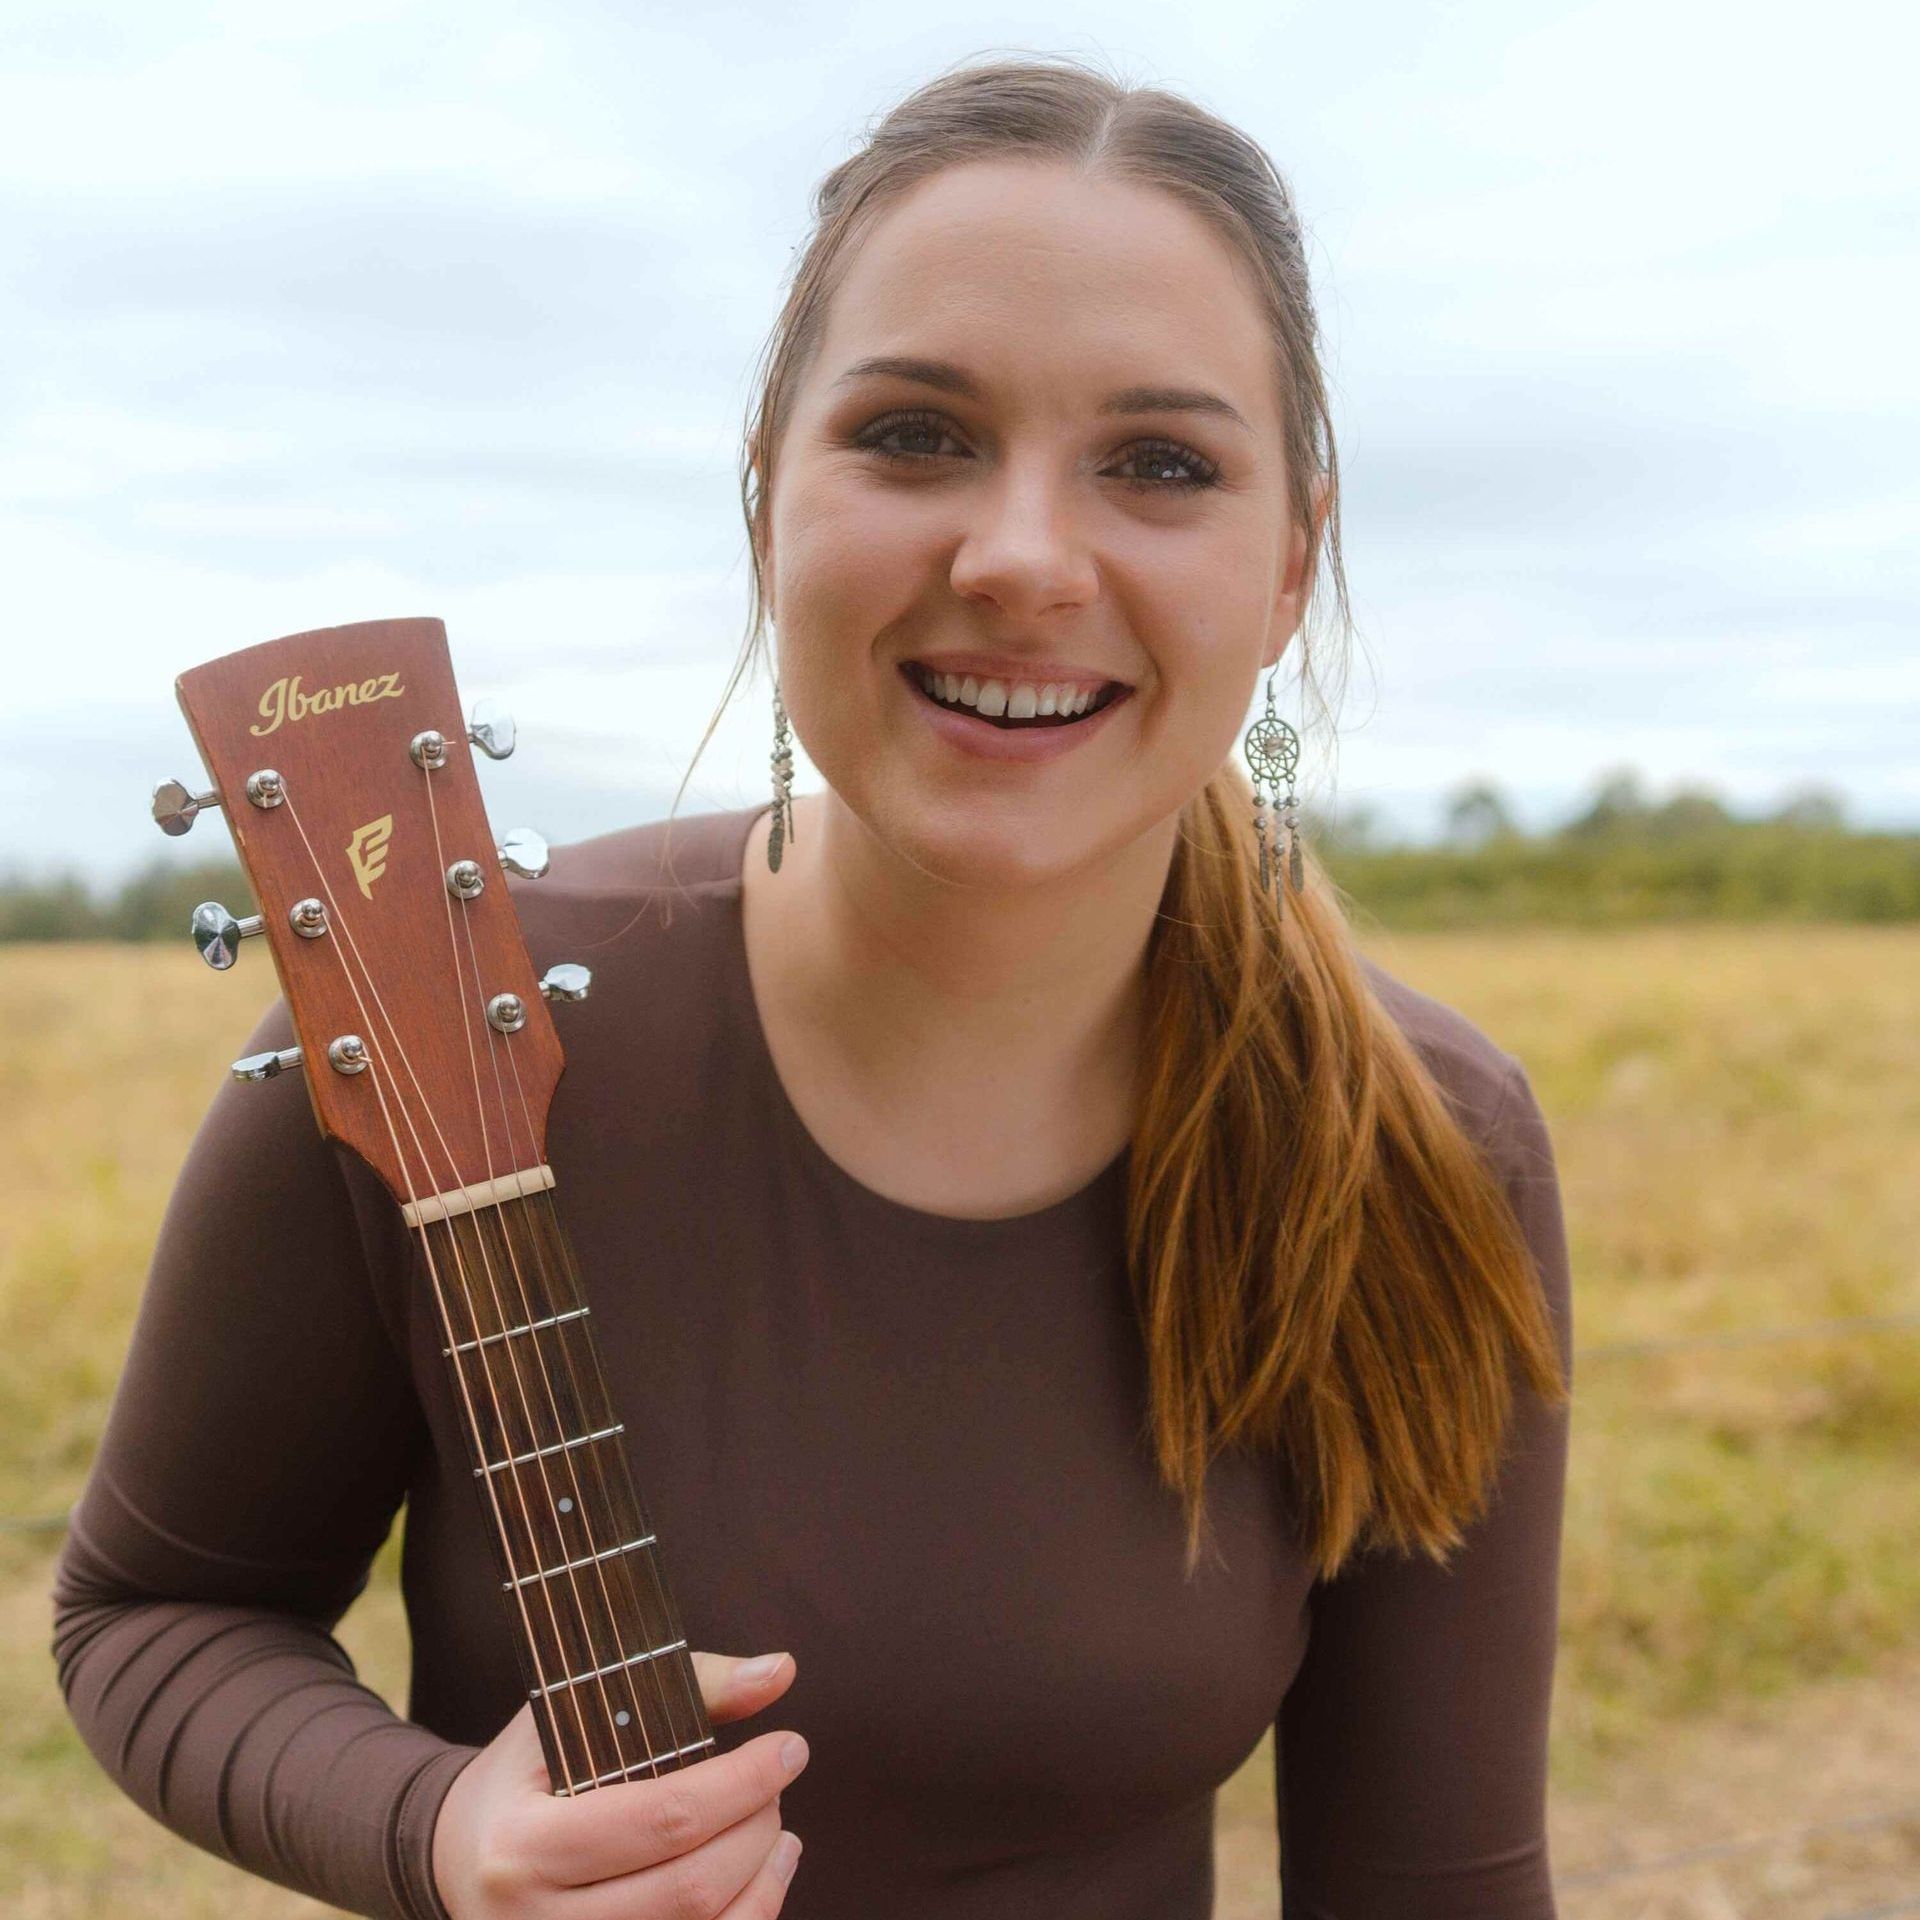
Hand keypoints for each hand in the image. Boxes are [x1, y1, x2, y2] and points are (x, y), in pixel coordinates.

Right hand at [430, 1649, 806, 1917]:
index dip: (742, 1783)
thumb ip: (686, 1686)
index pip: (660, 1818)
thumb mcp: (578, 1712)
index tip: (790, 1746)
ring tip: (778, 1832)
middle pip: (689, 1889)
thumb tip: (782, 1670)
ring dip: (762, 1881)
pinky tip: (762, 1879)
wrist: (455, 1857)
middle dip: (756, 1829)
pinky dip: (747, 1919)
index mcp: (524, 1846)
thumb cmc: (531, 1773)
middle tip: (776, 1785)